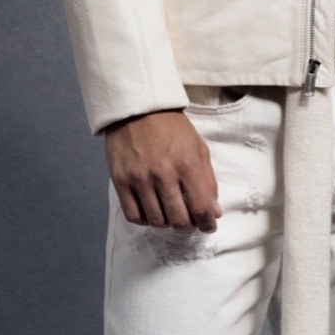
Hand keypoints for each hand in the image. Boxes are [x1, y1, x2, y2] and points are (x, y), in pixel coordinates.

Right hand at [104, 110, 222, 230]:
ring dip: (167, 223)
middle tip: (189, 221)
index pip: (200, 208)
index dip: (208, 224)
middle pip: (178, 219)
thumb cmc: (172, 128)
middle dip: (188, 226)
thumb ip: (208, 181)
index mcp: (186, 165)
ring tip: (170, 214)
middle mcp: (163, 175)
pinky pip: (133, 215)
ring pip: (156, 220)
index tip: (209, 226)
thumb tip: (214, 212)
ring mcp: (139, 179)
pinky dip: (145, 220)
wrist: (137, 108)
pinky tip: (151, 213)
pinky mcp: (120, 181)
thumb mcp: (198, 148)